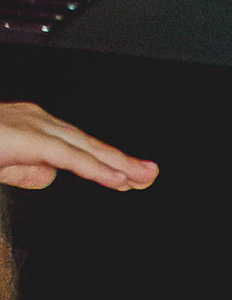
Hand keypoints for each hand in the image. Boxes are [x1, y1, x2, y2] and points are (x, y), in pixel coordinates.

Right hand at [0, 102, 155, 191]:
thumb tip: (51, 175)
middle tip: (149, 175)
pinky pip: (68, 155)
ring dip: (119, 163)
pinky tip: (117, 179)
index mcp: (34, 126)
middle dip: (122, 161)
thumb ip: (27, 170)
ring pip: (85, 146)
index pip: (79, 145)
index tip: (128, 177)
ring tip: (144, 177)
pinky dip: (96, 169)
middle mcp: (37, 120)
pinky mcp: (27, 138)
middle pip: (89, 143)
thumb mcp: (4, 164)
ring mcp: (33, 125)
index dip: (106, 162)